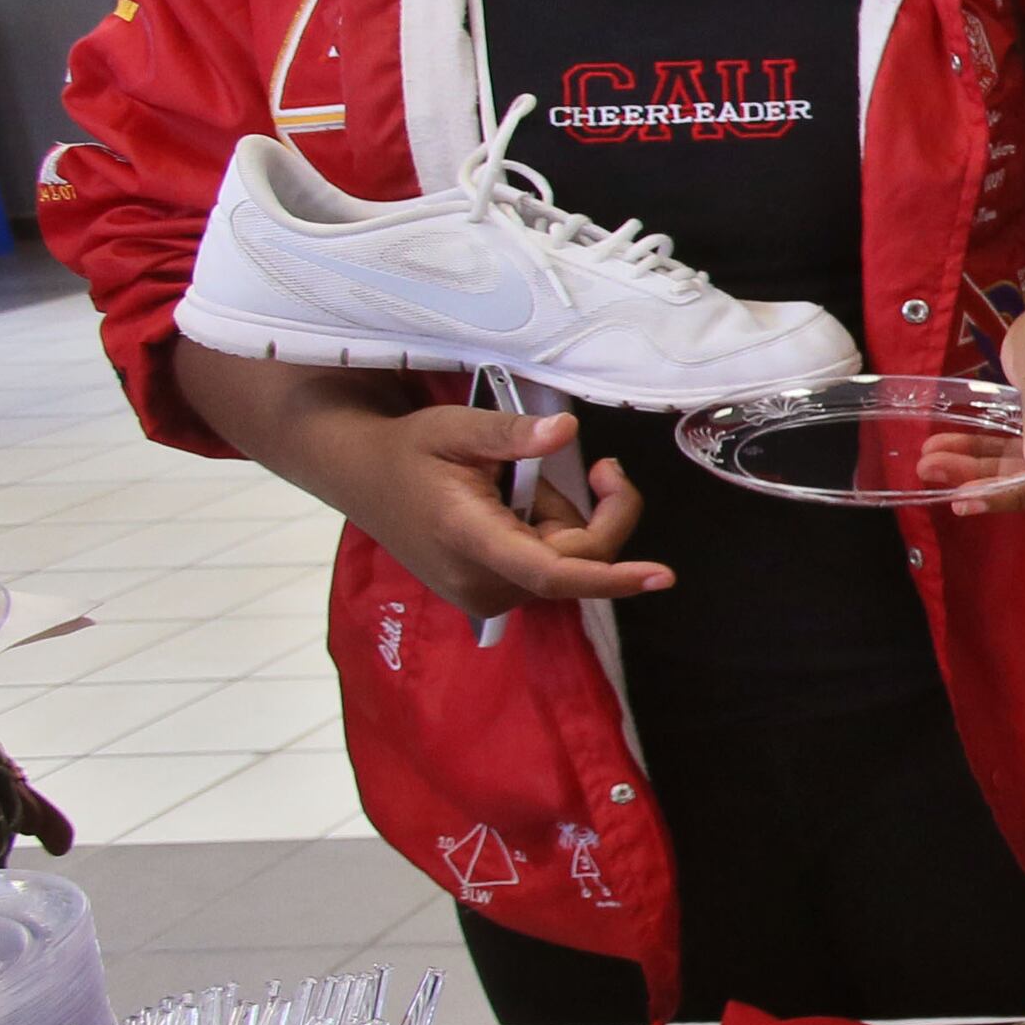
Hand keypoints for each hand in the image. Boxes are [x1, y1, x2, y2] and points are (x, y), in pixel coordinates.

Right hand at [308, 402, 665, 620]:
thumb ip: (512, 433)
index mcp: (469, 537)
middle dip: (594, 511)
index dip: (611, 576)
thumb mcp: (454, 427)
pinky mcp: (492, 596)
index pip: (551, 570)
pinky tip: (513, 510)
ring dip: (562, 521)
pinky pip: (551, 570)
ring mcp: (485, 596)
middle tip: (594, 465)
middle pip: (578, 560)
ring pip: (569, 564)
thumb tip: (565, 431)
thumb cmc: (408, 451)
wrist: (363, 479)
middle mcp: (480, 581)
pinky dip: (550, 535)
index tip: (661, 576)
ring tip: (513, 488)